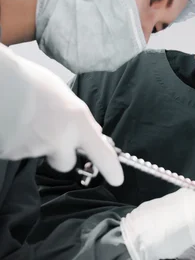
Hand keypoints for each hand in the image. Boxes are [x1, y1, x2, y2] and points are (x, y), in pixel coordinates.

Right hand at [0, 48, 122, 185]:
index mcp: (76, 122)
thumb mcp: (63, 94)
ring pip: (40, 155)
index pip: (102, 154)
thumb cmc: (30, 81)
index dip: (112, 169)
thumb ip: (79, 116)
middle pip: (66, 163)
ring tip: (25, 120)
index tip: (117, 179)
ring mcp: (34, 149)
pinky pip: (19, 152)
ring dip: (36, 143)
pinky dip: (17, 142)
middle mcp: (59, 140)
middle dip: (60, 154)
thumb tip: (93, 132)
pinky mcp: (12, 154)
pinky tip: (12, 123)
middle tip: (49, 134)